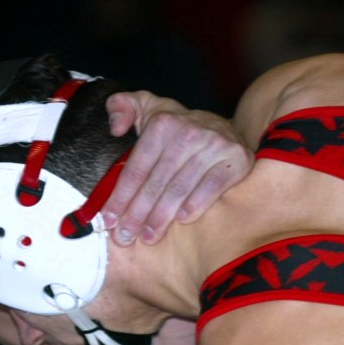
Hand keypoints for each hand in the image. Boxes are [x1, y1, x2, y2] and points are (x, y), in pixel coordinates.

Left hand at [102, 91, 252, 245]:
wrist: (224, 127)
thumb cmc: (177, 127)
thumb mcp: (147, 108)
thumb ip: (122, 107)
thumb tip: (115, 128)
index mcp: (162, 123)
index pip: (137, 168)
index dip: (121, 196)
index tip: (108, 220)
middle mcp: (188, 133)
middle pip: (156, 183)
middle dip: (137, 214)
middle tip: (125, 237)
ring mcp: (214, 146)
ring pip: (180, 189)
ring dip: (161, 217)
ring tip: (148, 237)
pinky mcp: (235, 160)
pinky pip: (211, 188)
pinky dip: (195, 205)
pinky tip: (181, 221)